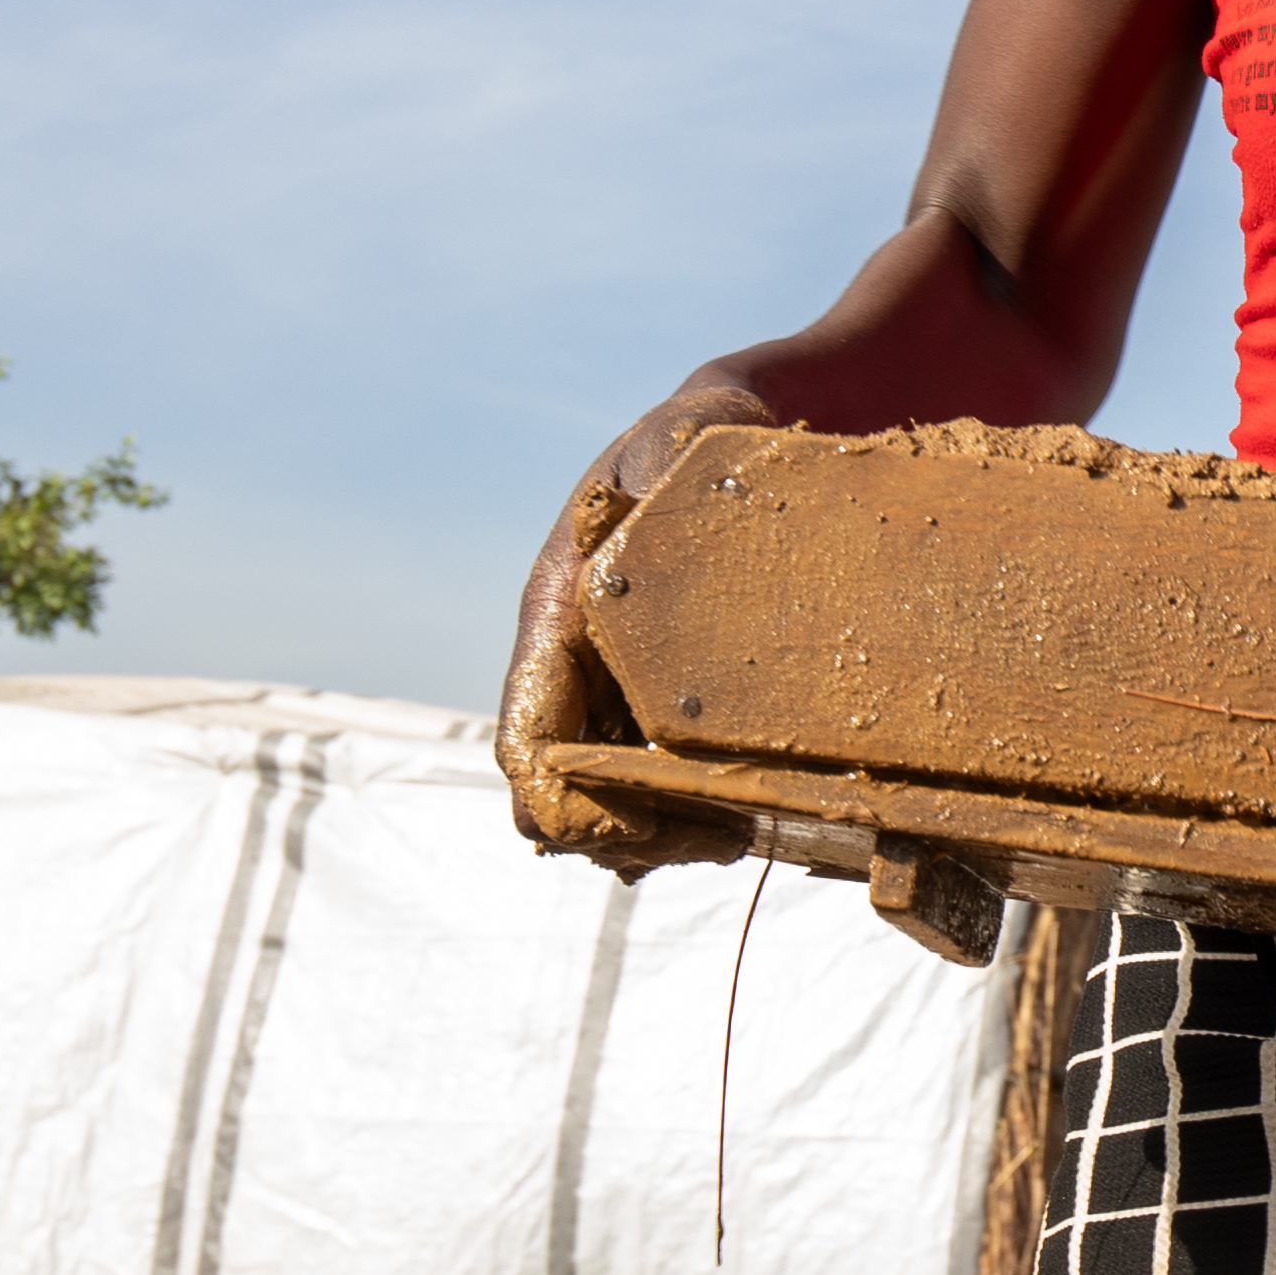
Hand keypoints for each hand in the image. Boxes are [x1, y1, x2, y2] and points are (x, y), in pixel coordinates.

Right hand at [496, 373, 782, 871]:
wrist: (731, 444)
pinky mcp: (663, 711)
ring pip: (610, 805)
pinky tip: (748, 815)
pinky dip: (692, 815)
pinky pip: (657, 790)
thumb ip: (659, 465)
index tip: (633, 824)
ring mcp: (616, 697)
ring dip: (665, 834)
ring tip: (741, 828)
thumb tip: (638, 501)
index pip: (528, 742)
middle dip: (629, 832)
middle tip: (721, 835)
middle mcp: (575, 672)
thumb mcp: (676, 439)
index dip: (564, 800)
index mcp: (555, 620)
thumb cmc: (696, 440)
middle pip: (565, 797)